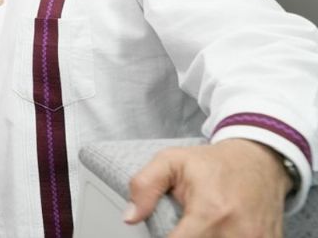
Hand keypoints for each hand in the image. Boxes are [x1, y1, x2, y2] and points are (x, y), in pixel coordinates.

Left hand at [124, 139, 289, 236]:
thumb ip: (145, 186)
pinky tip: (219, 230)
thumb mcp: (171, 161)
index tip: (164, 232)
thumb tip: (130, 217)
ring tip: (200, 226)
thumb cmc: (214, 163)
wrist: (260, 160)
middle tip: (183, 225)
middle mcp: (236, 232)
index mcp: (210, 212)